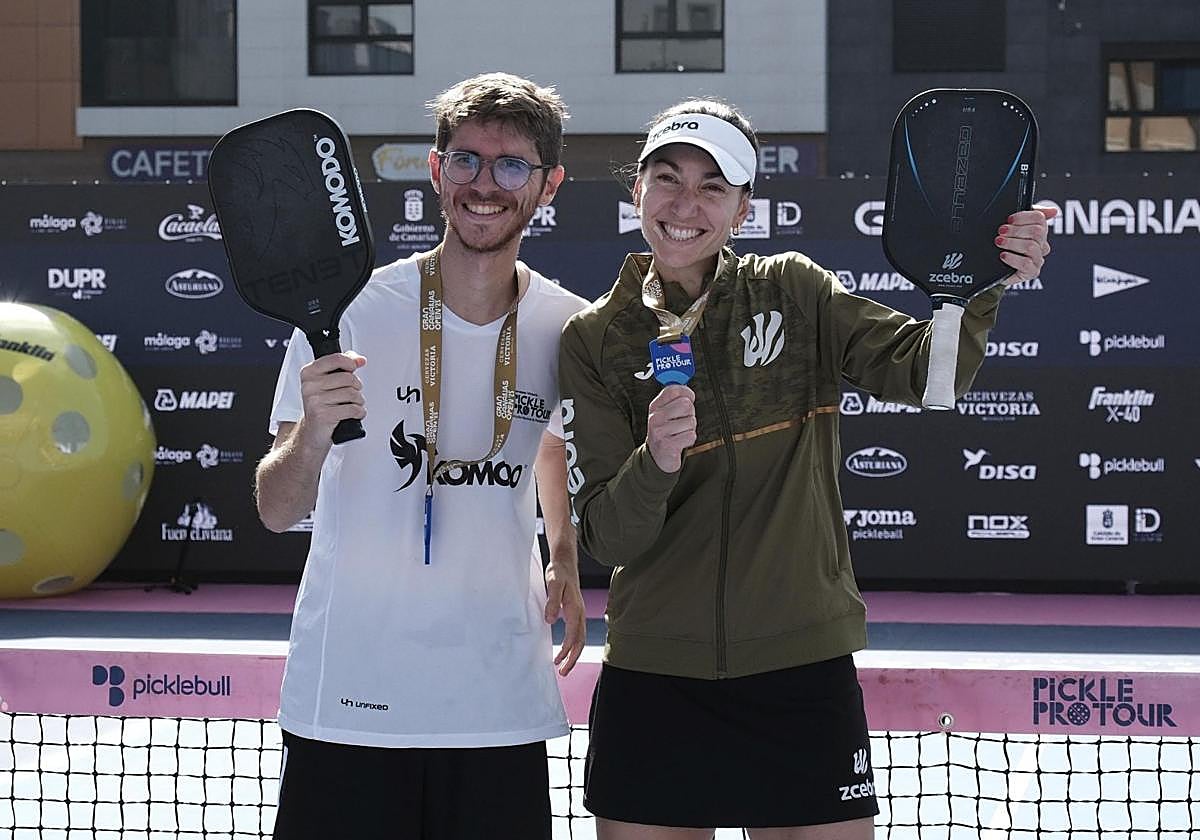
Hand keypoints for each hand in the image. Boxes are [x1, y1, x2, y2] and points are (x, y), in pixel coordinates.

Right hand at [297, 351, 366, 444]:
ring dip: (358, 401)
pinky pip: (352, 409)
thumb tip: (359, 359)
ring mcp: (315, 401)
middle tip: (352, 393)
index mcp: (309, 372)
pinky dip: (359, 412)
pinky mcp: (323, 415)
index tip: (353, 367)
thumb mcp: (328, 381)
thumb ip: (343, 366)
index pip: (336, 359)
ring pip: (352, 394)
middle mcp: (310, 385)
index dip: (350, 362)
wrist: (313, 430)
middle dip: (356, 386)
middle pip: (348, 378)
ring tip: (352, 404)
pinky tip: (353, 413)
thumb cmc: (323, 404)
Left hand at [544, 561, 584, 676]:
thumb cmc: (558, 572)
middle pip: (580, 641)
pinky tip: (564, 648)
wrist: (565, 562)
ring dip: (573, 654)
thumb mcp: (553, 584)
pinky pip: (577, 632)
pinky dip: (573, 644)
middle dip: (573, 658)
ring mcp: (578, 612)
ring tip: (563, 666)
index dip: (568, 650)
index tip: (559, 662)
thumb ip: (552, 602)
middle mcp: (580, 612)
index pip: (574, 635)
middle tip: (563, 672)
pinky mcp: (575, 611)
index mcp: (575, 608)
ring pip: (580, 638)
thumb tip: (550, 621)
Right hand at [646, 384, 696, 472]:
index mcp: (655, 406)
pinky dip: (689, 440)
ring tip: (680, 433)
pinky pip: (691, 436)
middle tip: (682, 422)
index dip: (687, 393)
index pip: (673, 390)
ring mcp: (660, 431)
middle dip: (690, 414)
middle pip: (686, 404)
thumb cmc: (666, 432)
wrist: (658, 457)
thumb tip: (688, 392)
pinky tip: (680, 442)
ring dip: (690, 429)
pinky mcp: (668, 445)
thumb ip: (675, 400)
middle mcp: (655, 417)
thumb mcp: (665, 413)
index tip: (689, 398)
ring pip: (691, 421)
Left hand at [998, 203, 1056, 285]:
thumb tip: (1054, 211)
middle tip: (1001, 231)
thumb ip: (1030, 214)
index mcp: (1039, 231)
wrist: (992, 266)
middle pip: (1037, 232)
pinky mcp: (1031, 272)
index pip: (1039, 218)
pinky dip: (1013, 258)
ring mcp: (1037, 259)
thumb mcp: (1013, 225)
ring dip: (1012, 243)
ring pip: (1031, 247)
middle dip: (1015, 230)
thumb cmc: (1004, 244)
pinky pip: (1026, 264)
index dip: (1023, 217)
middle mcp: (1041, 245)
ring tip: (999, 242)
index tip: (1009, 220)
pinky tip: (1003, 256)